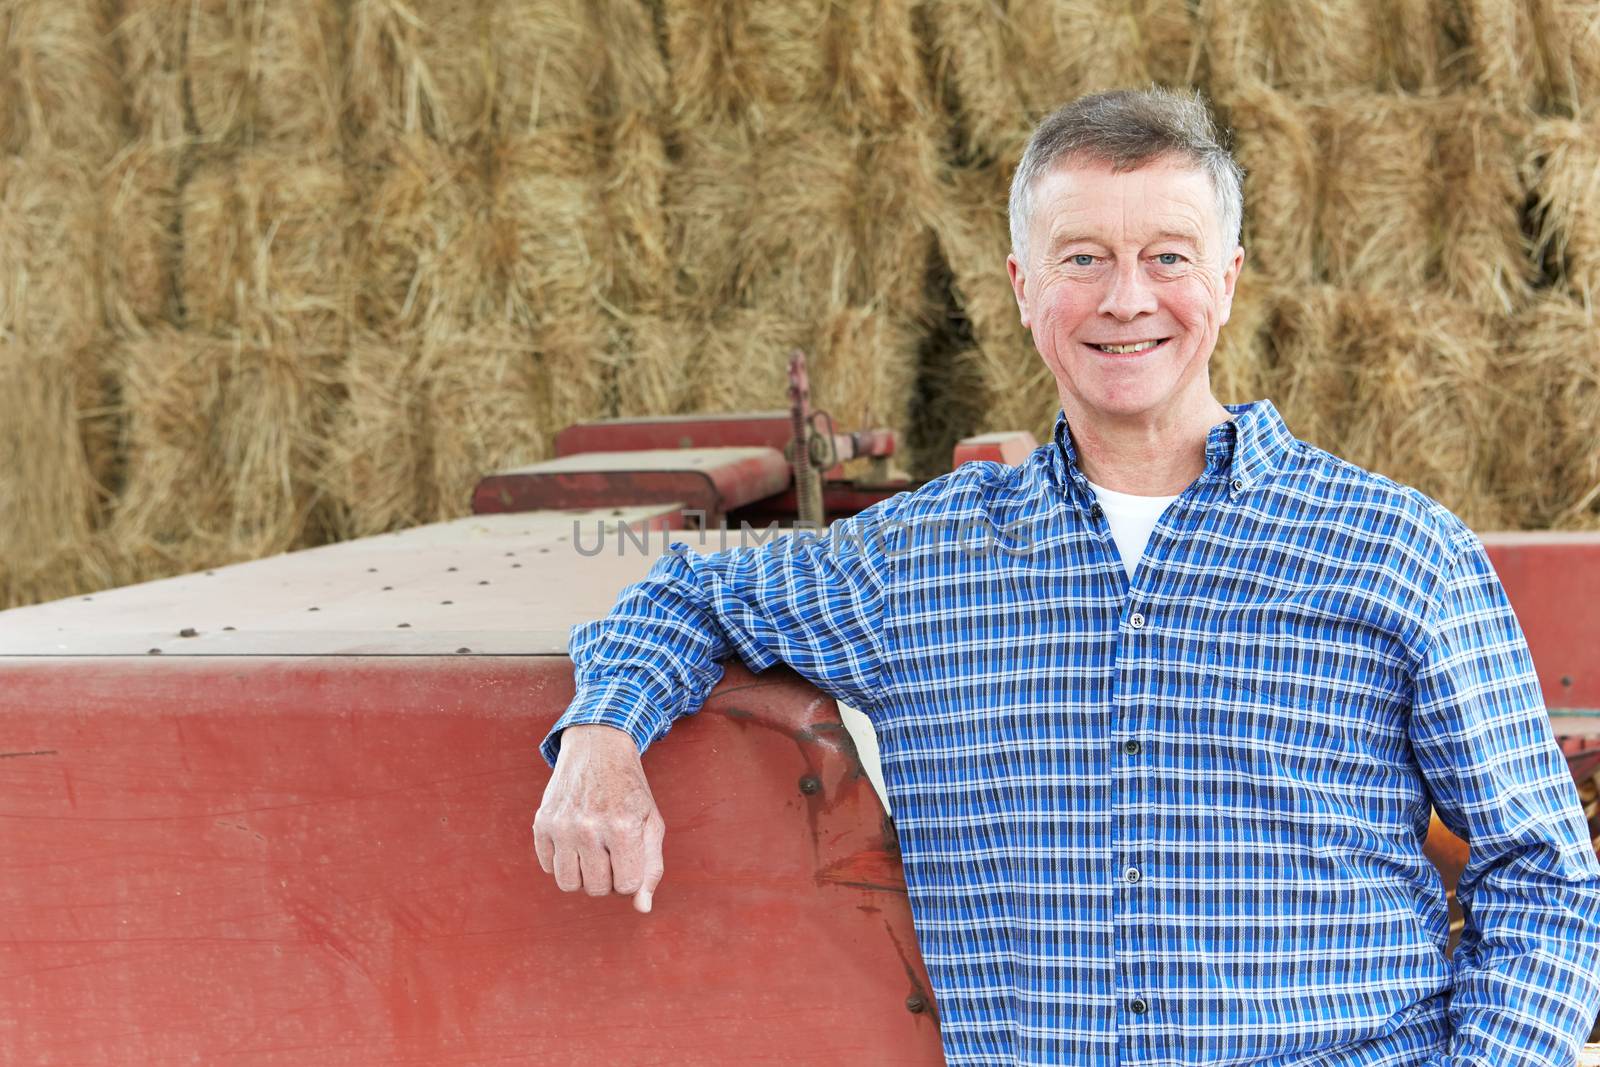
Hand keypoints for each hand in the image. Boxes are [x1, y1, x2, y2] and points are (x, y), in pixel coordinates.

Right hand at [533, 724, 665, 912]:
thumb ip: (651, 868)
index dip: (630, 875)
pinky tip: (574, 839)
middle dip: (608, 877)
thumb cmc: (630, 791)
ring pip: (569, 885)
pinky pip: (548, 867)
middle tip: (611, 850)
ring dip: (583, 875)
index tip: (630, 854)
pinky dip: (562, 860)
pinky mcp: (541, 823)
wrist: (597, 748)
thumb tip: (643, 908)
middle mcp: (588, 828)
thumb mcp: (651, 823)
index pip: (626, 885)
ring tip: (592, 851)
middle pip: (597, 889)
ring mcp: (561, 826)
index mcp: (622, 827)